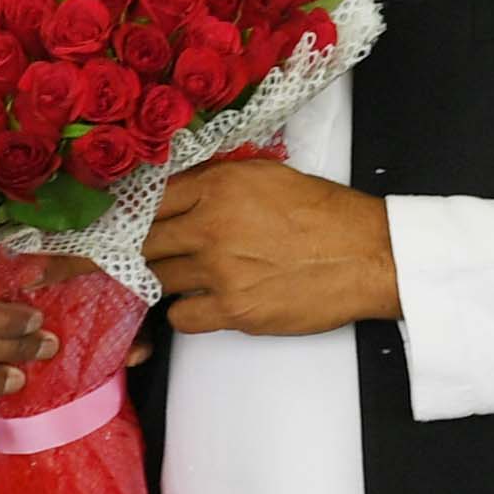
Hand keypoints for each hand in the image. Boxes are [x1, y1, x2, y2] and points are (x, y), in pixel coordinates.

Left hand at [144, 156, 398, 337]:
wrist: (367, 255)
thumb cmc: (325, 215)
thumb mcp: (267, 175)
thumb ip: (217, 181)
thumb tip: (178, 191)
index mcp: (219, 186)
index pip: (150, 200)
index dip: (135, 215)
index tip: (127, 225)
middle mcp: (212, 226)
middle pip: (145, 243)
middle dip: (143, 250)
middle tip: (148, 254)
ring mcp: (219, 271)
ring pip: (159, 279)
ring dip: (167, 279)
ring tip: (187, 275)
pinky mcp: (233, 310)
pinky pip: (181, 317)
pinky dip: (186, 312)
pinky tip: (203, 302)